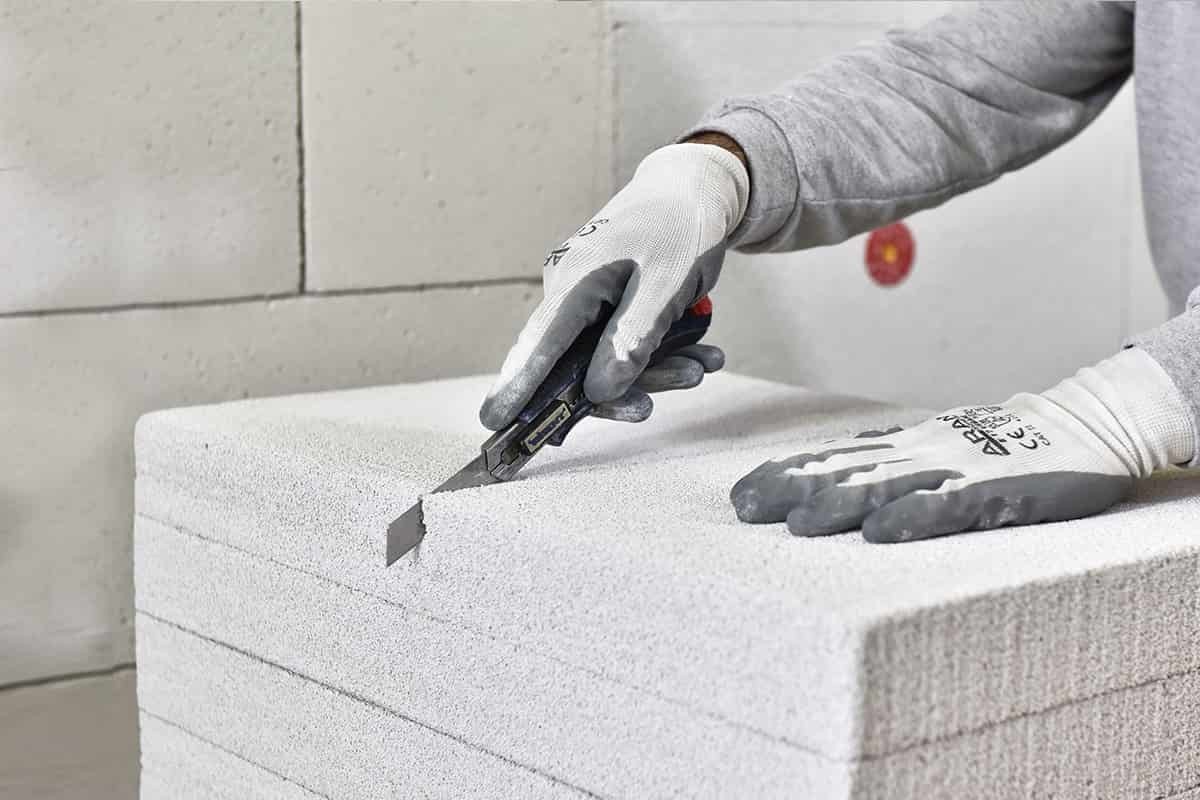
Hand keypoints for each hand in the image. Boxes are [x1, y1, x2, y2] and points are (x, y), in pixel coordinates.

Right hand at [479, 143, 748, 430]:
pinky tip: (699, 355)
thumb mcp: (665, 285)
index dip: (515, 387)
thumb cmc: (680, 226)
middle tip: (654, 405)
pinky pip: (624, 342)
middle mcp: (571, 291)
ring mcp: (587, 298)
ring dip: (655, 370)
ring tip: (701, 366)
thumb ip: (631, 339)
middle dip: (619, 390)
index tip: (491, 422)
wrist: (696, 186)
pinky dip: (660, 353)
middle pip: (575, 363)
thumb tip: (598, 392)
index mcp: (575, 281)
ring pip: (606, 357)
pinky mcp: (606, 303)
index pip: (537, 345)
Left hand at [731, 349, 1194, 542]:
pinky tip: (881, 532)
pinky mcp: (996, 490)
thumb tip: (827, 481)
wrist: (1081, 424)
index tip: (741, 493)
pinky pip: (949, 504)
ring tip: (797, 524)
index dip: (784, 473)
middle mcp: (917, 452)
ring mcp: (955, 468)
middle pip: (844, 469)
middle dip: (791, 489)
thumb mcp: (934, 447)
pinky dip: (913, 516)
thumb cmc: (1001, 443)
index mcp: (902, 445)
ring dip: (838, 503)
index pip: (831, 457)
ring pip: (886, 484)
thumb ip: (887, 462)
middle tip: (746, 510)